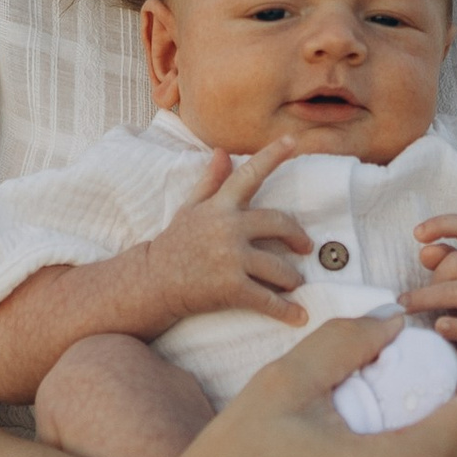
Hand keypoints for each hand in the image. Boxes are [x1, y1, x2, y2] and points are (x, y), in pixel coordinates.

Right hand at [134, 138, 312, 330]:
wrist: (151, 282)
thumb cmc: (174, 243)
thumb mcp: (190, 209)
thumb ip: (210, 181)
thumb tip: (222, 152)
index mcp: (220, 206)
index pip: (250, 175)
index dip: (272, 156)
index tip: (293, 140)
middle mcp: (228, 228)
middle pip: (279, 224)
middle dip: (297, 236)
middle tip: (305, 247)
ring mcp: (231, 258)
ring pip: (279, 266)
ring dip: (292, 278)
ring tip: (294, 283)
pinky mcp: (231, 288)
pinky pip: (268, 299)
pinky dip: (286, 310)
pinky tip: (299, 316)